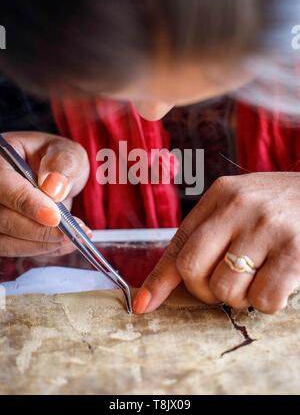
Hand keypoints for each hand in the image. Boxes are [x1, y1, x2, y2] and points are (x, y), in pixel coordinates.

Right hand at [0, 131, 89, 256]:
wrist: (55, 177)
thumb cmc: (57, 162)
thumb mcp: (67, 153)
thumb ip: (63, 164)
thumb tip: (53, 187)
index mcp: (0, 160)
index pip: (5, 185)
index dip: (28, 204)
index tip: (55, 217)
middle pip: (2, 218)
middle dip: (39, 230)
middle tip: (70, 233)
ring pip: (6, 240)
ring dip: (41, 244)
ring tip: (71, 238)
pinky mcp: (2, 233)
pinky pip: (14, 249)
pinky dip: (40, 249)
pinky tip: (63, 243)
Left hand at [133, 173, 299, 313]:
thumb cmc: (277, 207)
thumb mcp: (238, 206)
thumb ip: (204, 236)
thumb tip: (156, 289)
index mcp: (221, 195)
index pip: (179, 243)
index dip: (159, 280)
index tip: (143, 306)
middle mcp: (240, 207)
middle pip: (194, 270)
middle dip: (205, 290)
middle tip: (225, 284)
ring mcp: (267, 228)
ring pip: (227, 290)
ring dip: (240, 296)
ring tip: (258, 276)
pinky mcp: (295, 251)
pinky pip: (264, 300)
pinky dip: (268, 302)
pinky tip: (279, 281)